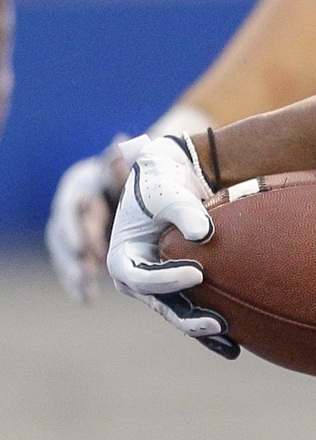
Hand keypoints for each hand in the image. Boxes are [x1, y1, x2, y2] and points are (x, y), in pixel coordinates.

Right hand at [45, 140, 131, 302]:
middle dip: (72, 256)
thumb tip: (121, 140)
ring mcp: (72, 229)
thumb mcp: (126, 161)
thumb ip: (123, 157)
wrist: (130, 175)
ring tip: (85, 291)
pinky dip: (79, 282)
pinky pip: (75, 265)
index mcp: (78, 187)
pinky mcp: (80, 246)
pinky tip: (87, 299)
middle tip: (85, 272)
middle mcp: (70, 209)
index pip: (70, 208)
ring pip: (65, 254)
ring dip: (73, 273)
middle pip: (62, 235)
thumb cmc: (129, 167)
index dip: (75, 228)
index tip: (83, 247)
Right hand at [105, 135, 238, 358]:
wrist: (174, 179)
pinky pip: (194, 310)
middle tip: (218, 322)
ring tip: (230, 340)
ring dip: (203, 329)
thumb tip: (204, 234)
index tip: (197, 273)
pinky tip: (236, 345)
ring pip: (179, 313)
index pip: (141, 276)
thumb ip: (183, 209)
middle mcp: (138, 277)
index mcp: (123, 256)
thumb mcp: (168, 190)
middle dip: (188, 318)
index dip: (166, 279)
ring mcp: (160, 285)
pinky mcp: (181, 287)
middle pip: (161, 304)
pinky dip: (211, 328)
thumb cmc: (164, 182)